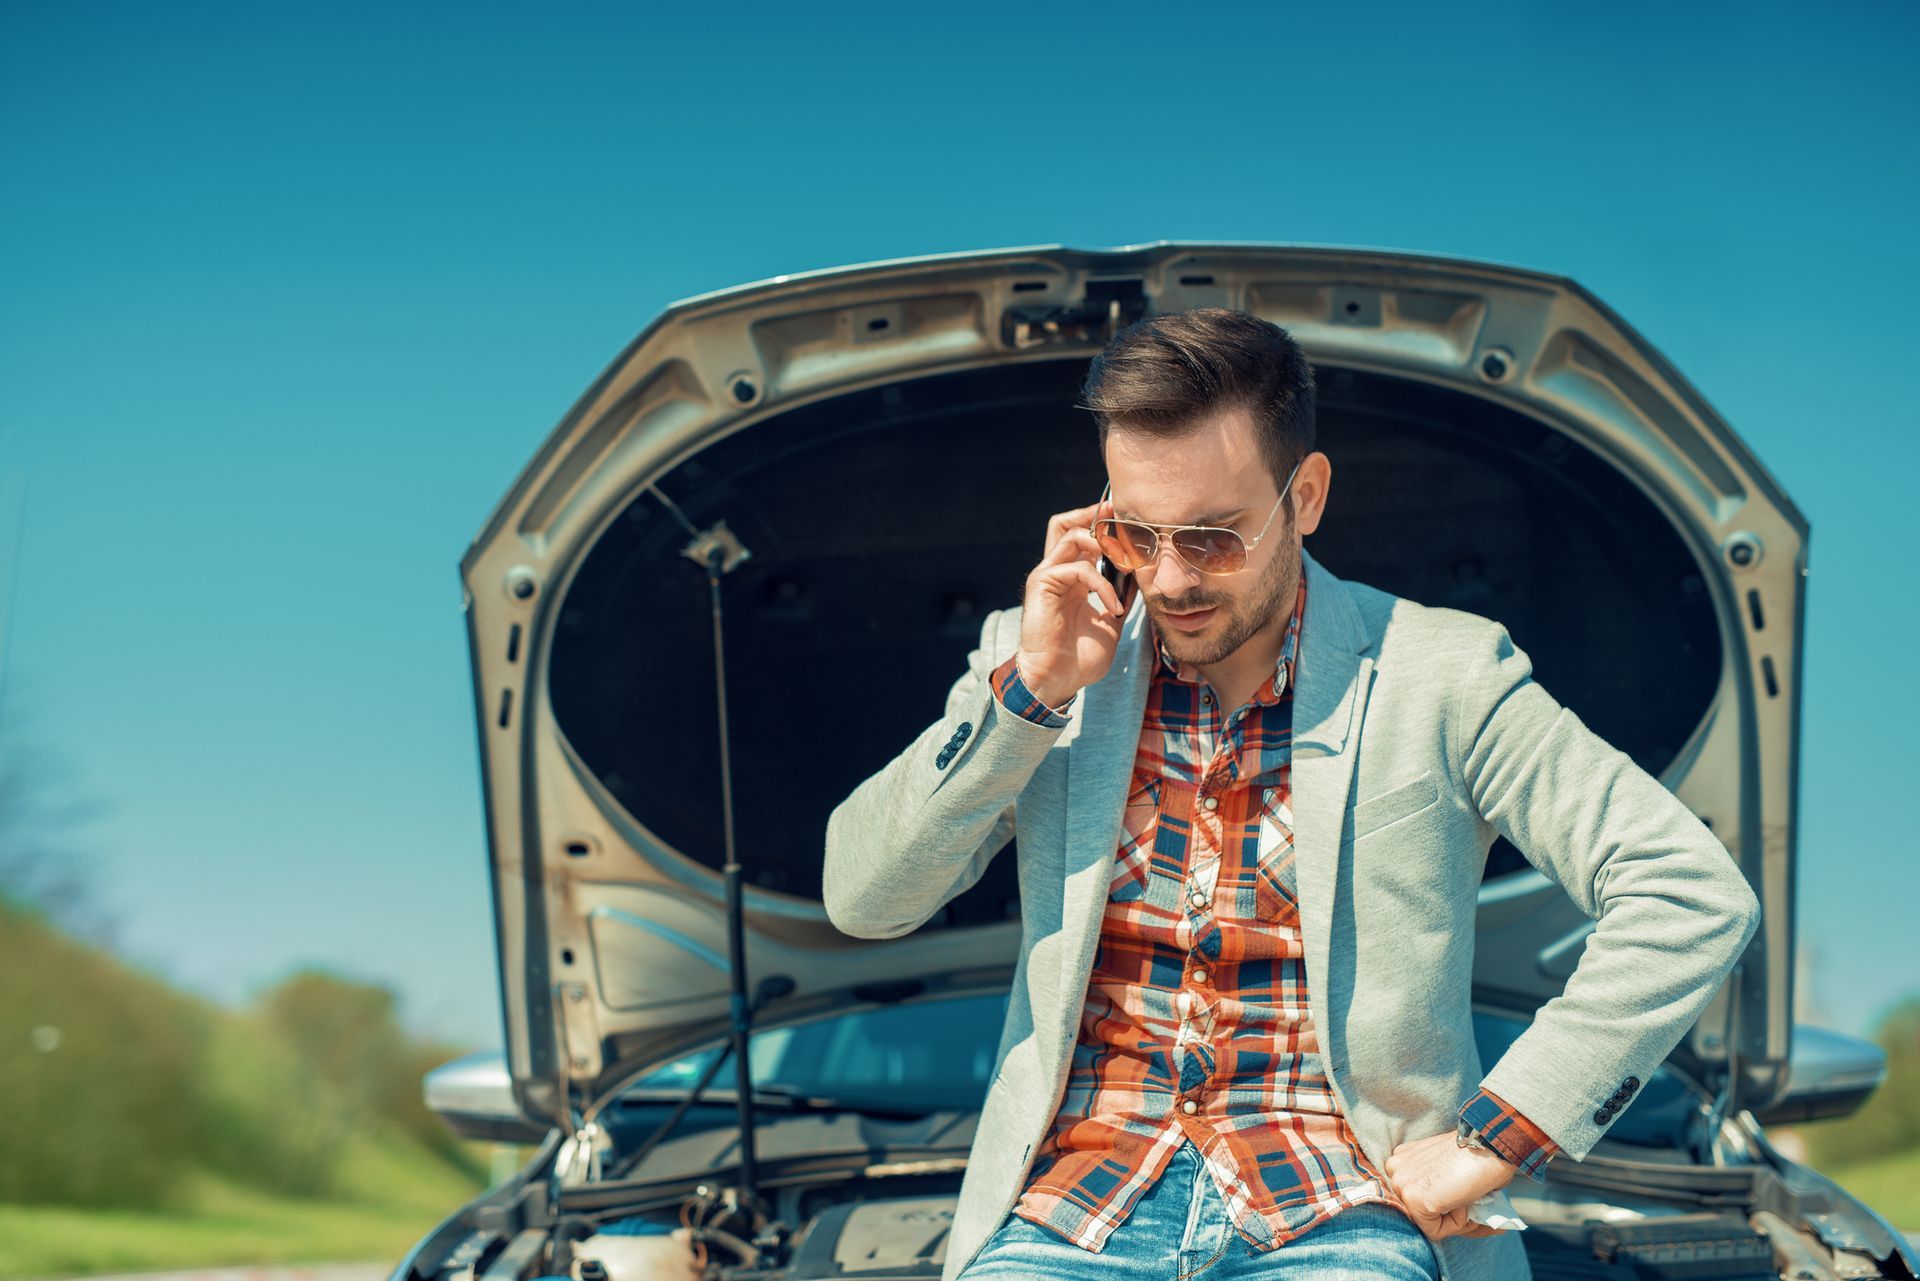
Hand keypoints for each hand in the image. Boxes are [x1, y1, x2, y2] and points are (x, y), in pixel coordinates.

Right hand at [1015, 498, 1124, 707]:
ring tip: (1125, 564)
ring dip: (1103, 544)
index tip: (1128, 522)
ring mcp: (1048, 576)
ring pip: (1071, 535)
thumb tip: (1140, 577)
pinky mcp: (1042, 584)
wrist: (1056, 680)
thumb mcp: (1111, 622)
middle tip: (1121, 520)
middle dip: (1094, 516)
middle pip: (1065, 524)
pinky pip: (1078, 569)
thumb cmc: (1079, 658)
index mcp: (1071, 579)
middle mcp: (1057, 572)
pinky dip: (1102, 585)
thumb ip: (1122, 597)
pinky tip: (1114, 607)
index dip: (1102, 525)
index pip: (1081, 538)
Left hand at [1382, 1129, 1516, 1241]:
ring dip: (1454, 1218)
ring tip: (1469, 1198)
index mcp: (1403, 1158)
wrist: (1489, 1144)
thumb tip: (1453, 1212)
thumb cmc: (1478, 1154)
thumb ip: (1441, 1188)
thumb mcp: (1449, 1169)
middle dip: (1449, 1215)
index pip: (1417, 1197)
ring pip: (1428, 1222)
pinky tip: (1464, 1200)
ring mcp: (1402, 1184)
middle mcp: (1395, 1169)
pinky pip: (1435, 1230)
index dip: (1444, 1205)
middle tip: (1472, 1207)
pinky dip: (1456, 1224)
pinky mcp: (1414, 1200)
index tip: (1467, 1204)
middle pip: (1420, 1211)